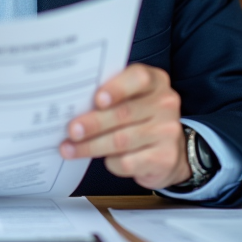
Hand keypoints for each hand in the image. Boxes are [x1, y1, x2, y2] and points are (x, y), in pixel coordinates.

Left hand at [59, 64, 190, 189]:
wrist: (172, 150)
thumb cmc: (141, 117)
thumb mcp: (133, 97)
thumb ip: (111, 95)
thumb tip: (74, 106)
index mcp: (155, 82)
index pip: (139, 78)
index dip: (117, 89)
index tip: (97, 100)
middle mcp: (165, 104)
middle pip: (125, 113)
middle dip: (93, 123)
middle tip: (71, 130)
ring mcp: (167, 132)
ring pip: (121, 140)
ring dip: (91, 146)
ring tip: (69, 149)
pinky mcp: (164, 158)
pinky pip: (128, 162)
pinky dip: (111, 162)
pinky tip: (103, 159)